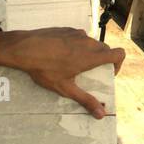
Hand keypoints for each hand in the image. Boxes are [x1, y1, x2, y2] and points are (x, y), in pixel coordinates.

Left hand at [0, 27, 124, 118]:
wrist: (24, 48)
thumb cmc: (45, 69)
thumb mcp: (65, 88)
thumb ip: (85, 100)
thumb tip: (101, 114)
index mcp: (91, 56)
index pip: (118, 54)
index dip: (118, 64)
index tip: (108, 73)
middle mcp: (88, 42)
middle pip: (105, 49)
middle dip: (102, 61)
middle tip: (89, 72)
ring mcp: (77, 33)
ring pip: (91, 43)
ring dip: (89, 53)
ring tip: (72, 63)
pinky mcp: (67, 29)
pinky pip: (79, 37)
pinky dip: (76, 45)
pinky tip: (61, 54)